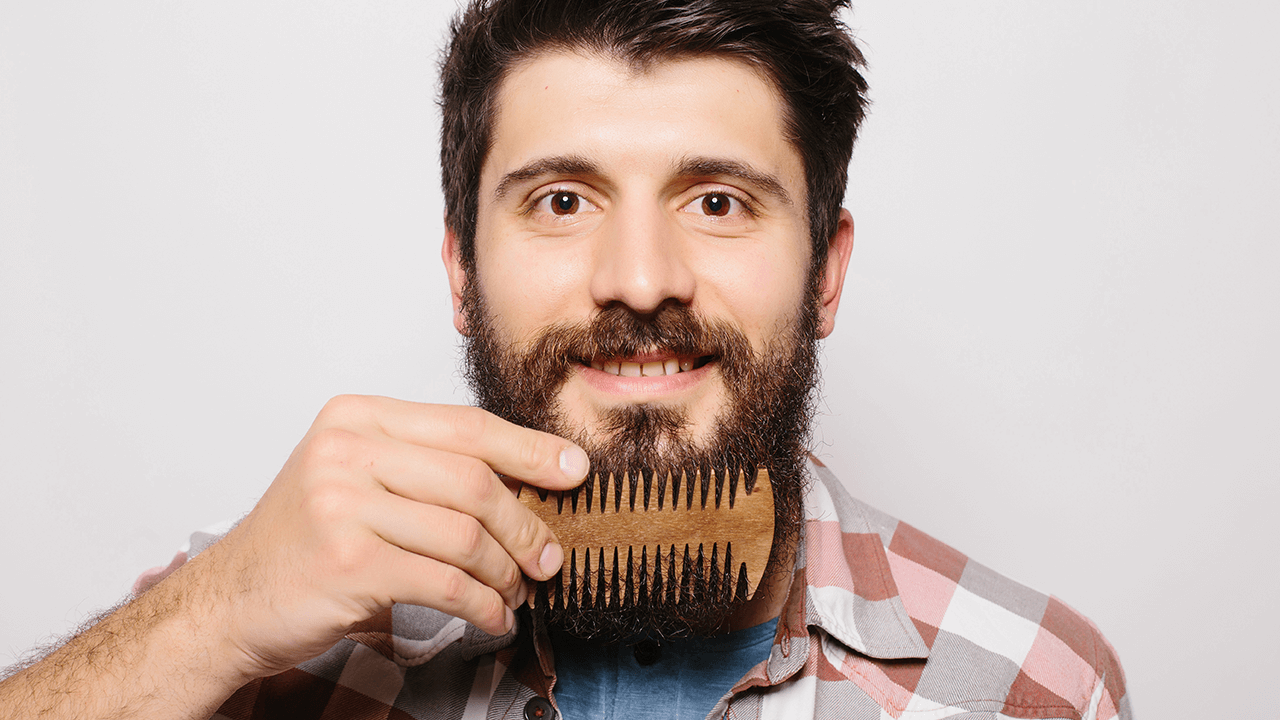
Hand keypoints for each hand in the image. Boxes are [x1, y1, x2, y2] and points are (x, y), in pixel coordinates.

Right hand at [181, 395, 587, 677]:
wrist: (230, 601)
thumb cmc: (306, 542)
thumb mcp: (358, 481)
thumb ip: (428, 469)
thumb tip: (529, 483)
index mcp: (357, 418)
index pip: (466, 425)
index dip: (530, 449)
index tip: (574, 470)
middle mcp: (346, 450)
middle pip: (474, 480)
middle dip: (525, 523)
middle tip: (549, 555)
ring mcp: (343, 504)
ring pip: (466, 534)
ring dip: (506, 572)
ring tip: (517, 592)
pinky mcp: (350, 562)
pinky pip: (446, 582)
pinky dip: (483, 605)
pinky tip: (493, 616)